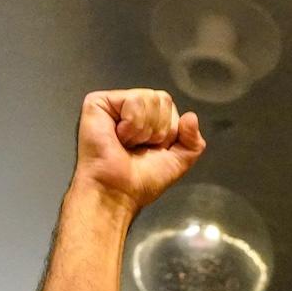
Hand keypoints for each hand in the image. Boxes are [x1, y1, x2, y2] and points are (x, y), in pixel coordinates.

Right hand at [69, 88, 204, 213]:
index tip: (152, 150)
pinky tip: (118, 137)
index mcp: (146, 120)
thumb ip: (193, 141)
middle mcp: (130, 109)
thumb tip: (191, 117)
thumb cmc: (139, 182)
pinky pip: (134, 100)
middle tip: (138, 148)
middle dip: (159, 130)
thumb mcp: (178, 162)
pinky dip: (133, 124)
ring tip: (127, 144)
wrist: (117, 192)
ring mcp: (114, 104)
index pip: (171, 107)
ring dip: (145, 130)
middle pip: (163, 98)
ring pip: (150, 98)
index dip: (169, 131)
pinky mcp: (98, 102)